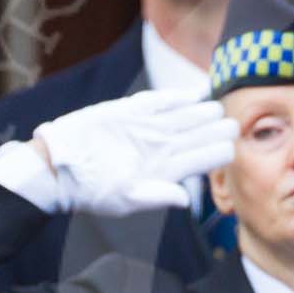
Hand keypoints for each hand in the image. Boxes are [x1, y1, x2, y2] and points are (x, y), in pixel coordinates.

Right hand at [31, 90, 238, 215]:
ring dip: (202, 111)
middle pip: (198, 135)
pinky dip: (177, 97)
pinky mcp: (130, 111)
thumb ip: (157, 197)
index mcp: (167, 170)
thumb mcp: (126, 199)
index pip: (202, 159)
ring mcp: (148, 128)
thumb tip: (186, 200)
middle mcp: (162, 147)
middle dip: (216, 129)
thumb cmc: (93, 191)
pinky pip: (159, 101)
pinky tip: (195, 92)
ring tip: (217, 106)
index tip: (231, 147)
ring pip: (184, 117)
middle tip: (232, 123)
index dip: (218, 152)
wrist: (60, 168)